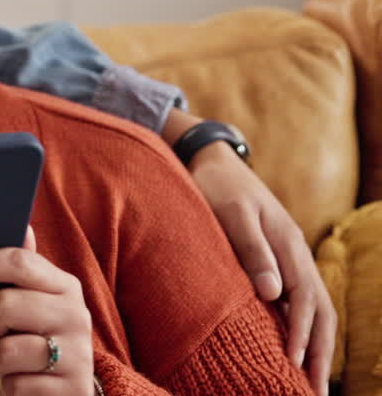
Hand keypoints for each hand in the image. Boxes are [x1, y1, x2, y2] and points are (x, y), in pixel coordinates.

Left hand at [0, 228, 94, 395]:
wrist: (64, 391)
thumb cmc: (35, 340)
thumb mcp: (31, 302)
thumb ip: (21, 270)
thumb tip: (24, 226)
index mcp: (64, 286)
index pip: (18, 261)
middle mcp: (77, 315)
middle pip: (5, 304)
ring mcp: (77, 354)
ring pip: (5, 348)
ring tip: (4, 359)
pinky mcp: (70, 388)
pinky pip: (15, 383)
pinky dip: (8, 384)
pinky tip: (19, 379)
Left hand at [189, 142, 334, 395]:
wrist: (211, 160)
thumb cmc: (216, 187)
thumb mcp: (231, 213)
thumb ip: (251, 250)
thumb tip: (274, 294)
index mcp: (289, 245)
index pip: (305, 300)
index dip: (303, 335)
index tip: (298, 366)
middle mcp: (296, 254)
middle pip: (321, 310)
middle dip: (321, 352)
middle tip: (316, 391)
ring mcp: (290, 257)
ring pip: (316, 307)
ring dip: (317, 344)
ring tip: (311, 379)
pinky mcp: (278, 259)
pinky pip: (300, 299)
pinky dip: (305, 327)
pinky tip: (295, 347)